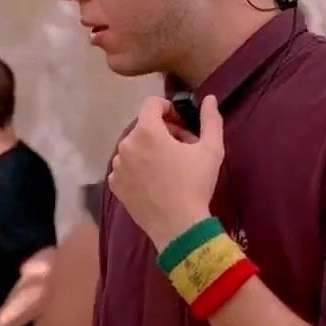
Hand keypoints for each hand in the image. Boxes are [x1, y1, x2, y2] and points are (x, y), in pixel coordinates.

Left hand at [108, 95, 223, 250]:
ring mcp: (117, 166)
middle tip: (182, 150)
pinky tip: (155, 182)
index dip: (169, 109)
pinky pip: (126, 166)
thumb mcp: (211, 149)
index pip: (152, 103)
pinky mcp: (114, 184)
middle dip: (163, 131)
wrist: (178, 227)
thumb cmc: (196, 185)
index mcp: (146, 131)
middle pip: (144, 126)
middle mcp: (126, 144)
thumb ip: (210, 119)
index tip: (182, 124)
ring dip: (150, 149)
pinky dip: (138, 168)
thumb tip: (209, 98)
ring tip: (169, 168)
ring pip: (134, 146)